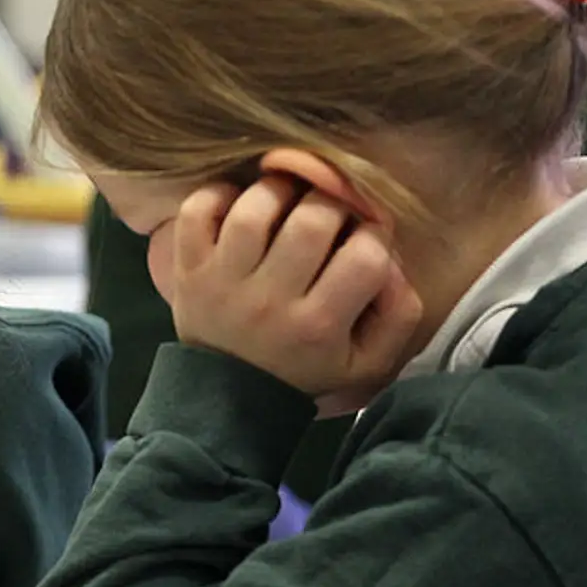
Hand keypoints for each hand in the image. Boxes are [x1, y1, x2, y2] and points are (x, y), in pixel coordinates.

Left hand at [169, 175, 422, 415]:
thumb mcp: (366, 362)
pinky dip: (217, 194)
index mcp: (319, 325)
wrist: (229, 396)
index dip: (375, 235)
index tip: (365, 238)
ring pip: (255, 209)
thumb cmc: (305, 367)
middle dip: (332, 203)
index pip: (365, 256)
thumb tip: (393, 261)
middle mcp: (270, 301)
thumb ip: (398, 314)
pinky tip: (238, 203)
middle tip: (329, 212)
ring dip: (279, 190)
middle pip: (312, 221)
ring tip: (288, 199)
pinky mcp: (188, 269)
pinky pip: (197, 212)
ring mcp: (223, 282)